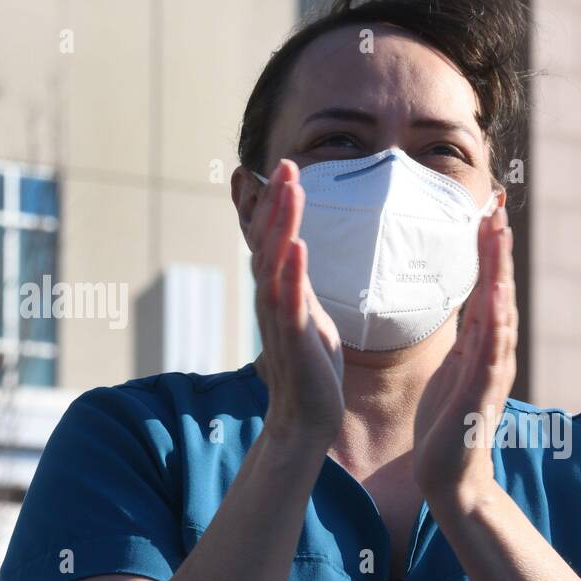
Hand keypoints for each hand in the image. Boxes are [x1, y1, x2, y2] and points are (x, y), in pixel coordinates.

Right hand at [249, 161, 343, 447]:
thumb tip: (301, 253)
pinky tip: (300, 246)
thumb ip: (302, 284)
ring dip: (283, 224)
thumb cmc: (311, 368)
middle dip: (278, 202)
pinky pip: (290, 300)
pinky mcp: (293, 338)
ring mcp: (280, 316)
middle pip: (269, 240)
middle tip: (287, 164)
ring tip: (291, 190)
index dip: (279, 204)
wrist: (307, 416)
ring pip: (276, 261)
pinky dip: (294, 271)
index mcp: (279, 291)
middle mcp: (272, 298)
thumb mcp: (309, 314)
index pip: (274, 238)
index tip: (288, 168)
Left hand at [412, 206, 516, 508]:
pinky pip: (491, 354)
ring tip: (498, 237)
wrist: (450, 475)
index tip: (489, 207)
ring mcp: (491, 373)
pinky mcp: (481, 396)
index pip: (488, 285)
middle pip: (499, 289)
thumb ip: (467, 335)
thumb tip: (471, 302)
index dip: (489, 247)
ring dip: (500, 273)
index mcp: (482, 343)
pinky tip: (496, 299)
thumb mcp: (453, 367)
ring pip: (500, 312)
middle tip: (497, 205)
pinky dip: (496, 325)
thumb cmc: (447, 424)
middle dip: (498, 247)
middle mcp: (494, 352)